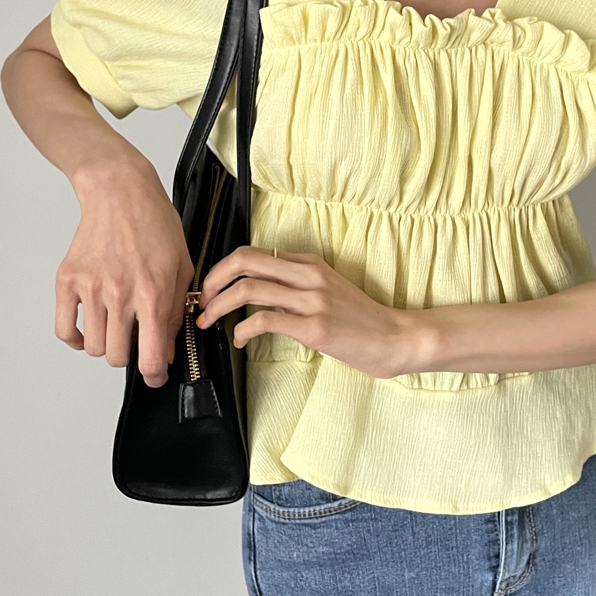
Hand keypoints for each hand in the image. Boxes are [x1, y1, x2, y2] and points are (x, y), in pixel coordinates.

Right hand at [55, 156, 193, 387]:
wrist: (121, 193)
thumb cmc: (156, 225)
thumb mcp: (183, 267)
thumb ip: (176, 310)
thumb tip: (167, 346)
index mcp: (153, 293)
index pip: (149, 356)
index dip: (154, 376)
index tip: (155, 376)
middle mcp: (120, 294)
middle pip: (116, 357)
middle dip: (129, 357)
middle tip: (135, 342)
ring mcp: (91, 288)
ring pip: (92, 346)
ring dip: (104, 345)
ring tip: (115, 327)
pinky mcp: (68, 280)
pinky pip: (64, 329)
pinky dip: (75, 338)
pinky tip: (88, 328)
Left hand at [196, 248, 416, 378]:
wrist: (394, 338)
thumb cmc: (360, 319)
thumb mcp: (328, 288)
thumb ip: (296, 283)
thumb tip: (255, 290)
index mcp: (308, 263)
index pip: (253, 253)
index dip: (222, 269)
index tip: (211, 289)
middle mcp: (308, 275)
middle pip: (244, 262)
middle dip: (212, 281)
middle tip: (202, 302)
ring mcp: (312, 300)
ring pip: (249, 290)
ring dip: (219, 307)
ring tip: (211, 323)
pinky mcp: (314, 327)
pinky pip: (265, 321)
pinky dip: (242, 331)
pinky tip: (240, 342)